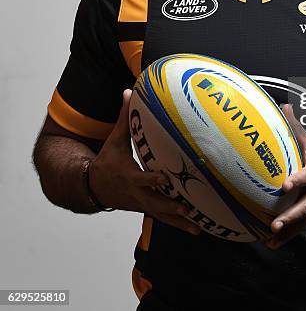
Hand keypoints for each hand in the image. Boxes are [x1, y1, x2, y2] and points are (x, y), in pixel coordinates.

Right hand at [88, 89, 199, 235]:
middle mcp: (137, 193)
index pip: (141, 179)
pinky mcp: (147, 210)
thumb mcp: (114, 140)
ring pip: (162, 216)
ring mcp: (142, 204)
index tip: (165, 178)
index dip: (152, 180)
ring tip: (198, 227)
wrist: (93, 188)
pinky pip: (165, 219)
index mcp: (129, 176)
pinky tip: (198, 229)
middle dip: (171, 207)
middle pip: (155, 203)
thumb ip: (123, 117)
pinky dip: (180, 225)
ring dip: (179, 222)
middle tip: (189, 209)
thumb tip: (128, 91)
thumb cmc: (108, 160)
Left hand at [266, 104, 305, 248]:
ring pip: (304, 221)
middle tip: (274, 224)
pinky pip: (303, 228)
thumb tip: (284, 107)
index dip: (298, 180)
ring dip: (288, 231)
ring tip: (270, 238)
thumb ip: (297, 128)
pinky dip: (289, 237)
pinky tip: (273, 244)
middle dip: (291, 216)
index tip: (285, 185)